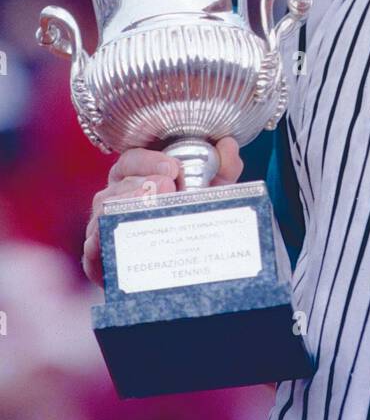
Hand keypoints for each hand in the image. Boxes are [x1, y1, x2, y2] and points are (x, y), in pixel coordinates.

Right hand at [81, 137, 243, 286]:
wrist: (177, 274)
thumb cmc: (186, 225)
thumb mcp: (209, 196)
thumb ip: (221, 170)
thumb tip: (228, 145)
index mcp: (134, 179)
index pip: (132, 161)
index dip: (149, 161)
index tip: (173, 168)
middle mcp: (114, 199)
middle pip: (116, 186)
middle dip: (141, 185)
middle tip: (167, 187)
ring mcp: (102, 228)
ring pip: (103, 213)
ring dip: (124, 207)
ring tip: (148, 207)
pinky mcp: (98, 259)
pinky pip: (92, 248)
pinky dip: (100, 241)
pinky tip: (117, 238)